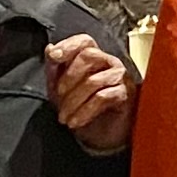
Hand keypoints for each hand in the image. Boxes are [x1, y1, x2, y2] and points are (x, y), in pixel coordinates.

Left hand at [46, 33, 133, 151]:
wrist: (98, 136)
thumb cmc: (82, 108)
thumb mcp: (59, 88)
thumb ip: (55, 67)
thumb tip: (50, 48)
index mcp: (93, 57)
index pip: (84, 41)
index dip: (68, 45)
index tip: (54, 57)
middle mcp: (109, 63)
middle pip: (89, 55)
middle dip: (68, 77)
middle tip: (58, 96)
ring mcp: (120, 77)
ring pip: (93, 81)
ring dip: (73, 101)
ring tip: (64, 117)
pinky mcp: (126, 94)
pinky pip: (103, 98)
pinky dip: (85, 111)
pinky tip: (76, 121)